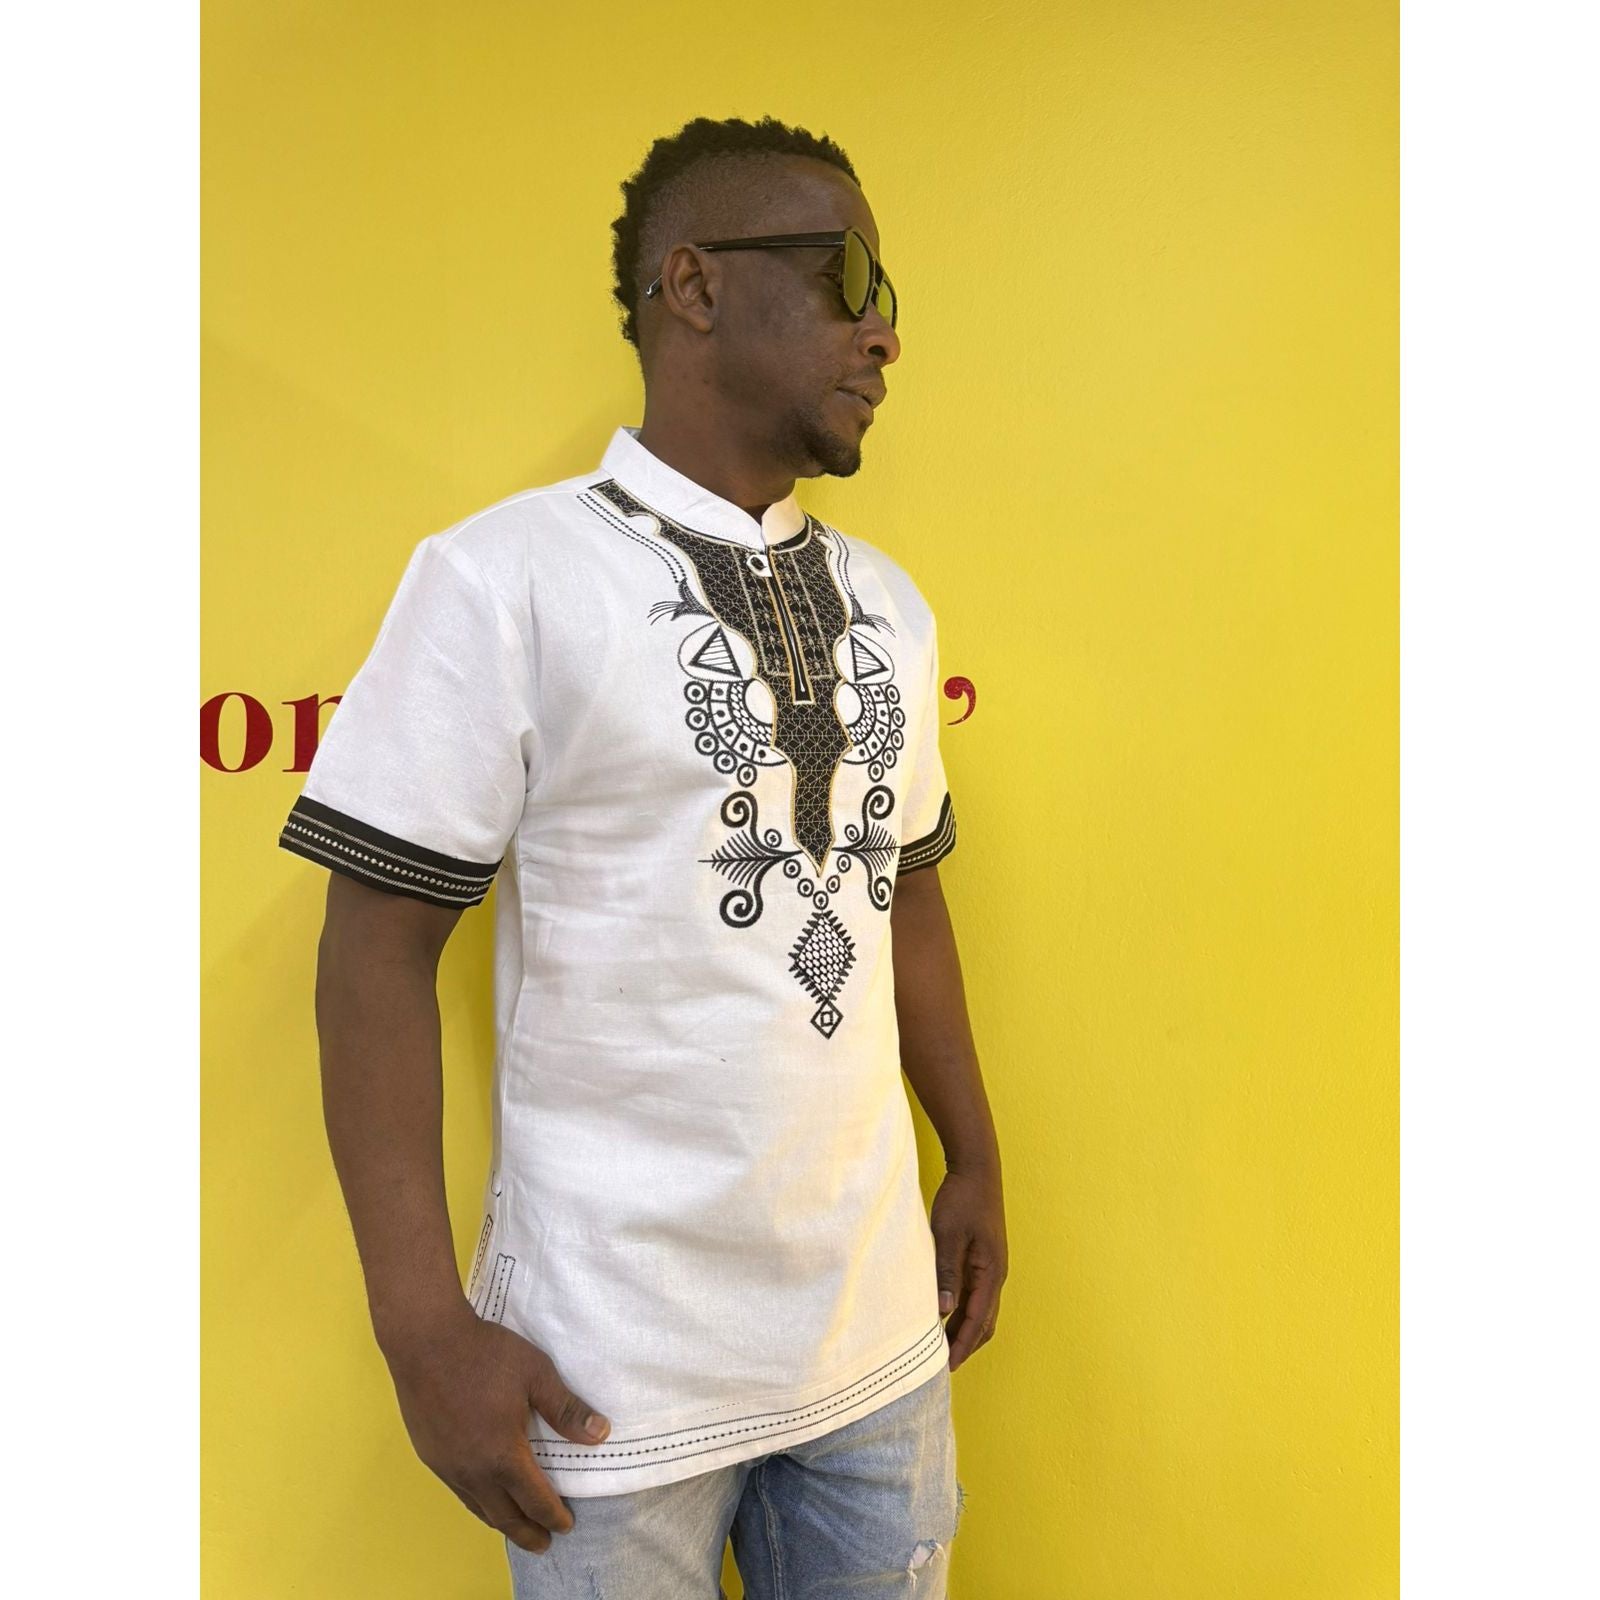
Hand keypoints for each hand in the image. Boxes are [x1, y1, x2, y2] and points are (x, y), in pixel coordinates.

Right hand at [380, 1301, 611, 1555]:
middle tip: (544, 1543)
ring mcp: (448, 1466)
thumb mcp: (536, 1374)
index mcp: (503, 1455)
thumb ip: (566, 1409)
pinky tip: (484, 1497)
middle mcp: (473, 1471)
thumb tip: (601, 1434)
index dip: (553, 1517)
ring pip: (479, 1508)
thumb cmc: (485, 1353)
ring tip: (517, 1528)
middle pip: (505, 1516)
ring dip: (502, 1522)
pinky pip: (460, 1492)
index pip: (534, 1500)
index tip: (567, 1526)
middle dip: (528, 1533)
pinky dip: (479, 1503)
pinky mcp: (430, 1455)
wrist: (426, 1341)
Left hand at [930, 1165, 1007, 1372]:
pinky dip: (962, 1309)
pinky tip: (944, 1312)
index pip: (978, 1321)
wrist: (976, 1169)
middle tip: (942, 1363)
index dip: (962, 1345)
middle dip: (966, 1344)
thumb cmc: (962, 1199)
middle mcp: (995, 1274)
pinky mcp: (982, 1257)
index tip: (947, 1366)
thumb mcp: (948, 1235)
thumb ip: (947, 1272)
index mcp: (991, 1272)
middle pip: (984, 1321)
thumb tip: (943, 1311)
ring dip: (964, 1327)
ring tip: (941, 1344)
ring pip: (980, 1309)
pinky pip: (974, 1293)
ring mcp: (990, 1266)